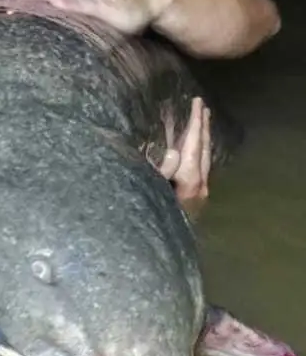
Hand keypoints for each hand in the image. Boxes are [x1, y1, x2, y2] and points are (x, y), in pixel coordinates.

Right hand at [157, 97, 210, 218]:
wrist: (167, 252)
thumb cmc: (153, 217)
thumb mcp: (151, 192)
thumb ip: (161, 172)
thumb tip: (174, 152)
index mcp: (188, 179)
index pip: (193, 143)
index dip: (195, 122)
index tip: (197, 103)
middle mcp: (199, 184)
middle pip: (204, 148)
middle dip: (203, 126)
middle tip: (202, 107)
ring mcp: (200, 193)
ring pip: (205, 158)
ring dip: (203, 138)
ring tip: (201, 123)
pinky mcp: (196, 199)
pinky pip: (201, 167)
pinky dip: (199, 152)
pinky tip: (194, 151)